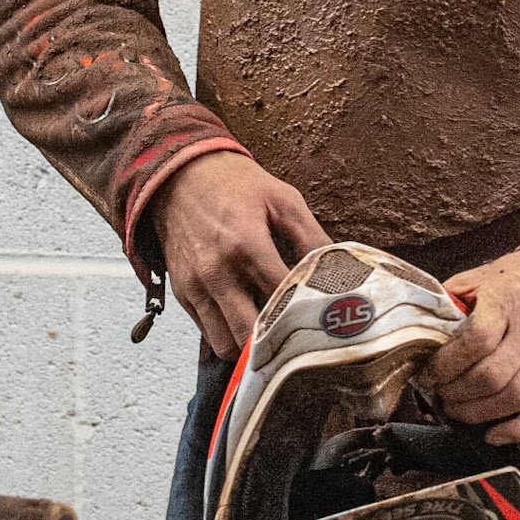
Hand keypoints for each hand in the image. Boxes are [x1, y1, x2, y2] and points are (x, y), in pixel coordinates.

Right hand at [152, 150, 330, 355]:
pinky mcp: (182, 293)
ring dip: (248, 342)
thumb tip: (339, 269)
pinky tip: (245, 313)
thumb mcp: (283, 199)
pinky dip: (227, 331)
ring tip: (267, 324)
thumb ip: (313, 238)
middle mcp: (216, 272)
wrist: (180, 175)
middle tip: (294, 330)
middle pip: (249, 335)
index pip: (281, 300)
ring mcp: (195, 286)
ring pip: (225, 344)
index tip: (321, 313)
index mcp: (246, 245)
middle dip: (275, 339)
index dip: (304, 311)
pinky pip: (207, 332)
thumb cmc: (235, 186)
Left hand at [423, 251, 519, 445]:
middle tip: (440, 392)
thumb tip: (421, 325)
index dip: (446, 363)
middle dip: (456, 392)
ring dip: (479, 412)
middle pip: (491, 376)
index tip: (427, 373)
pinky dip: (519, 430)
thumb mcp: (483, 276)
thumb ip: (452, 297)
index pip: (476, 340)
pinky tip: (493, 435)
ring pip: (515, 398)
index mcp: (505, 304)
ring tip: (456, 410)